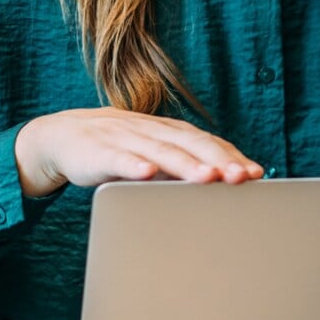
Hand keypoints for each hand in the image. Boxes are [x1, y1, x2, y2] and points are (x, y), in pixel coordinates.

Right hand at [15, 108, 264, 196]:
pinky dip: (134, 164)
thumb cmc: (120, 151)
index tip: (256, 174)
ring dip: (186, 165)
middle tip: (241, 178)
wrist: (64, 137)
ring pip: (161, 151)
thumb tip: (223, 188)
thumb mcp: (154, 156)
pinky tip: (147, 174)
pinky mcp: (99, 151)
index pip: (208, 143)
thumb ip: (184, 167)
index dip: (232, 156)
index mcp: (170, 133)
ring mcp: (126, 139)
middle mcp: (153, 132)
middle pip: (192, 145)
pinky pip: (118, 158)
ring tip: (208, 178)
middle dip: (219, 161)